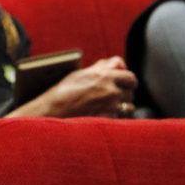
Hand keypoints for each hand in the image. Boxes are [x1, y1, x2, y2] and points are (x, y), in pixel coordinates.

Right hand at [13, 56, 136, 118]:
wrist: (53, 113)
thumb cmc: (63, 92)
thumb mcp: (81, 74)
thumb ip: (101, 68)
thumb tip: (116, 63)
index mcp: (104, 76)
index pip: (129, 76)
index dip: (127, 79)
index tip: (125, 82)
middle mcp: (111, 90)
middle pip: (131, 91)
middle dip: (126, 92)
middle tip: (116, 94)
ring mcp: (111, 107)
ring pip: (128, 106)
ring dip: (122, 105)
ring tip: (109, 106)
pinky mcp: (109, 121)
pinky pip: (120, 118)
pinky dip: (115, 117)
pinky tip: (103, 115)